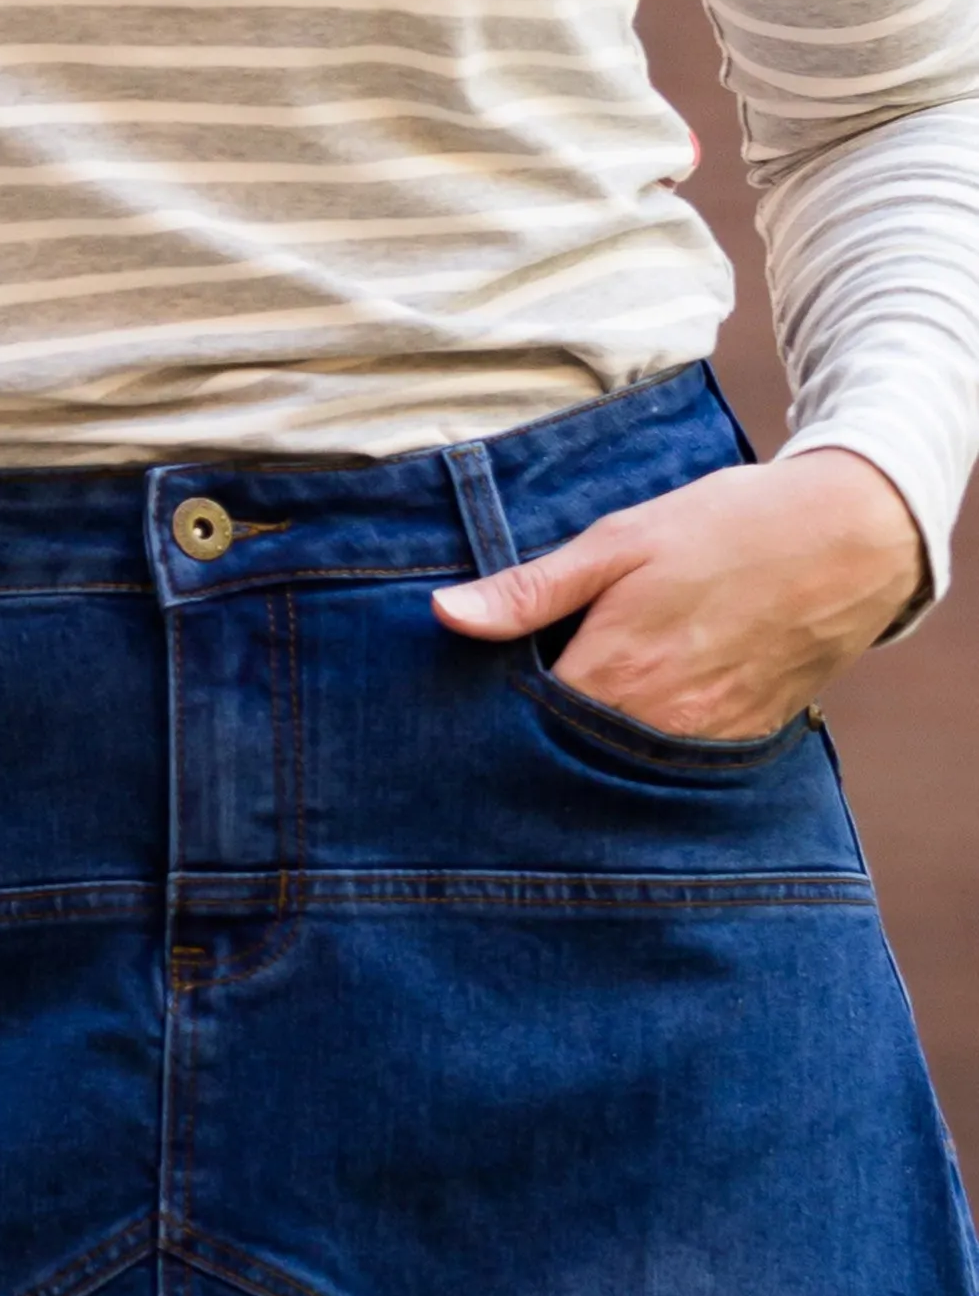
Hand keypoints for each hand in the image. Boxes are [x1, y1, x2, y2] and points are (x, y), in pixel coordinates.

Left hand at [431, 447, 925, 741]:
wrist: (850, 539)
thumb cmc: (727, 528)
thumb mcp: (619, 541)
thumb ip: (531, 590)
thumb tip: (444, 615)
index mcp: (613, 672)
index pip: (522, 727)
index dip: (488, 720)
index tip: (466, 708)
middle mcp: (656, 723)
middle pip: (568, 757)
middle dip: (534, 744)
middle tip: (512, 714)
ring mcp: (703, 741)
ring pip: (619, 768)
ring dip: (589, 751)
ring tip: (570, 715)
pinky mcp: (741, 743)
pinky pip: (673, 767)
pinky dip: (644, 752)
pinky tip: (631, 720)